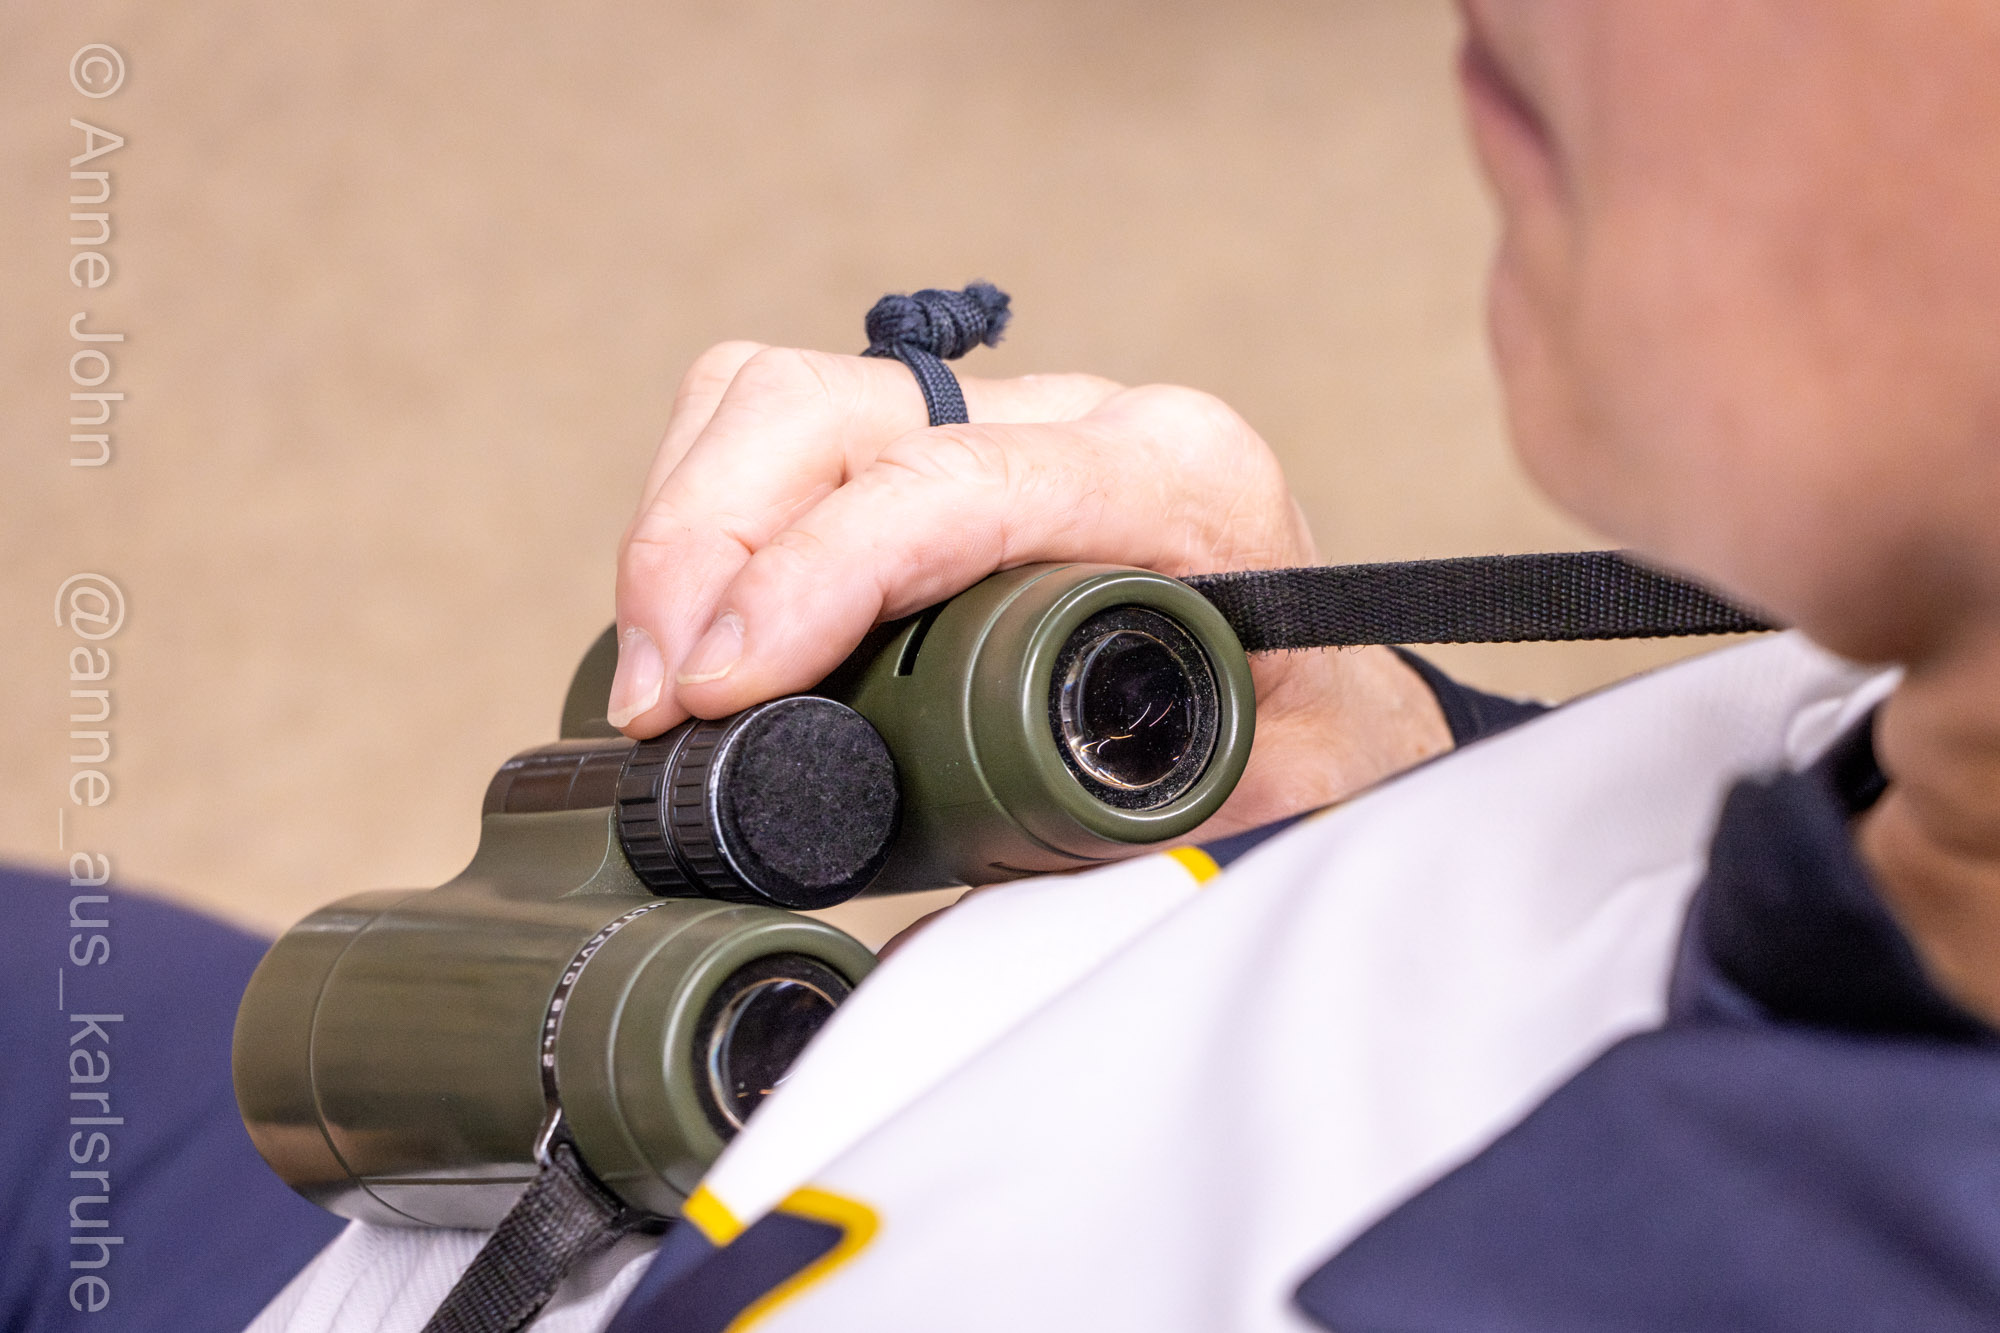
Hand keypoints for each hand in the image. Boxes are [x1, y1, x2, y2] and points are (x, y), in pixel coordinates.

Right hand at [612, 343, 1450, 837]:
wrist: (1335, 708)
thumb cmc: (1309, 748)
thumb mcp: (1269, 796)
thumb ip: (1163, 835)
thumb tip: (983, 888)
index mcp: (1177, 479)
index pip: (957, 482)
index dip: (813, 573)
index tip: (718, 687)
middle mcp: (1086, 420)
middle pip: (836, 406)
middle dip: (705, 541)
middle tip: (655, 699)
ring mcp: (1006, 421)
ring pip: (785, 396)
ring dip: (684, 524)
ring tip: (653, 675)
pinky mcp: (942, 449)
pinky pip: (784, 427)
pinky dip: (704, 513)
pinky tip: (694, 623)